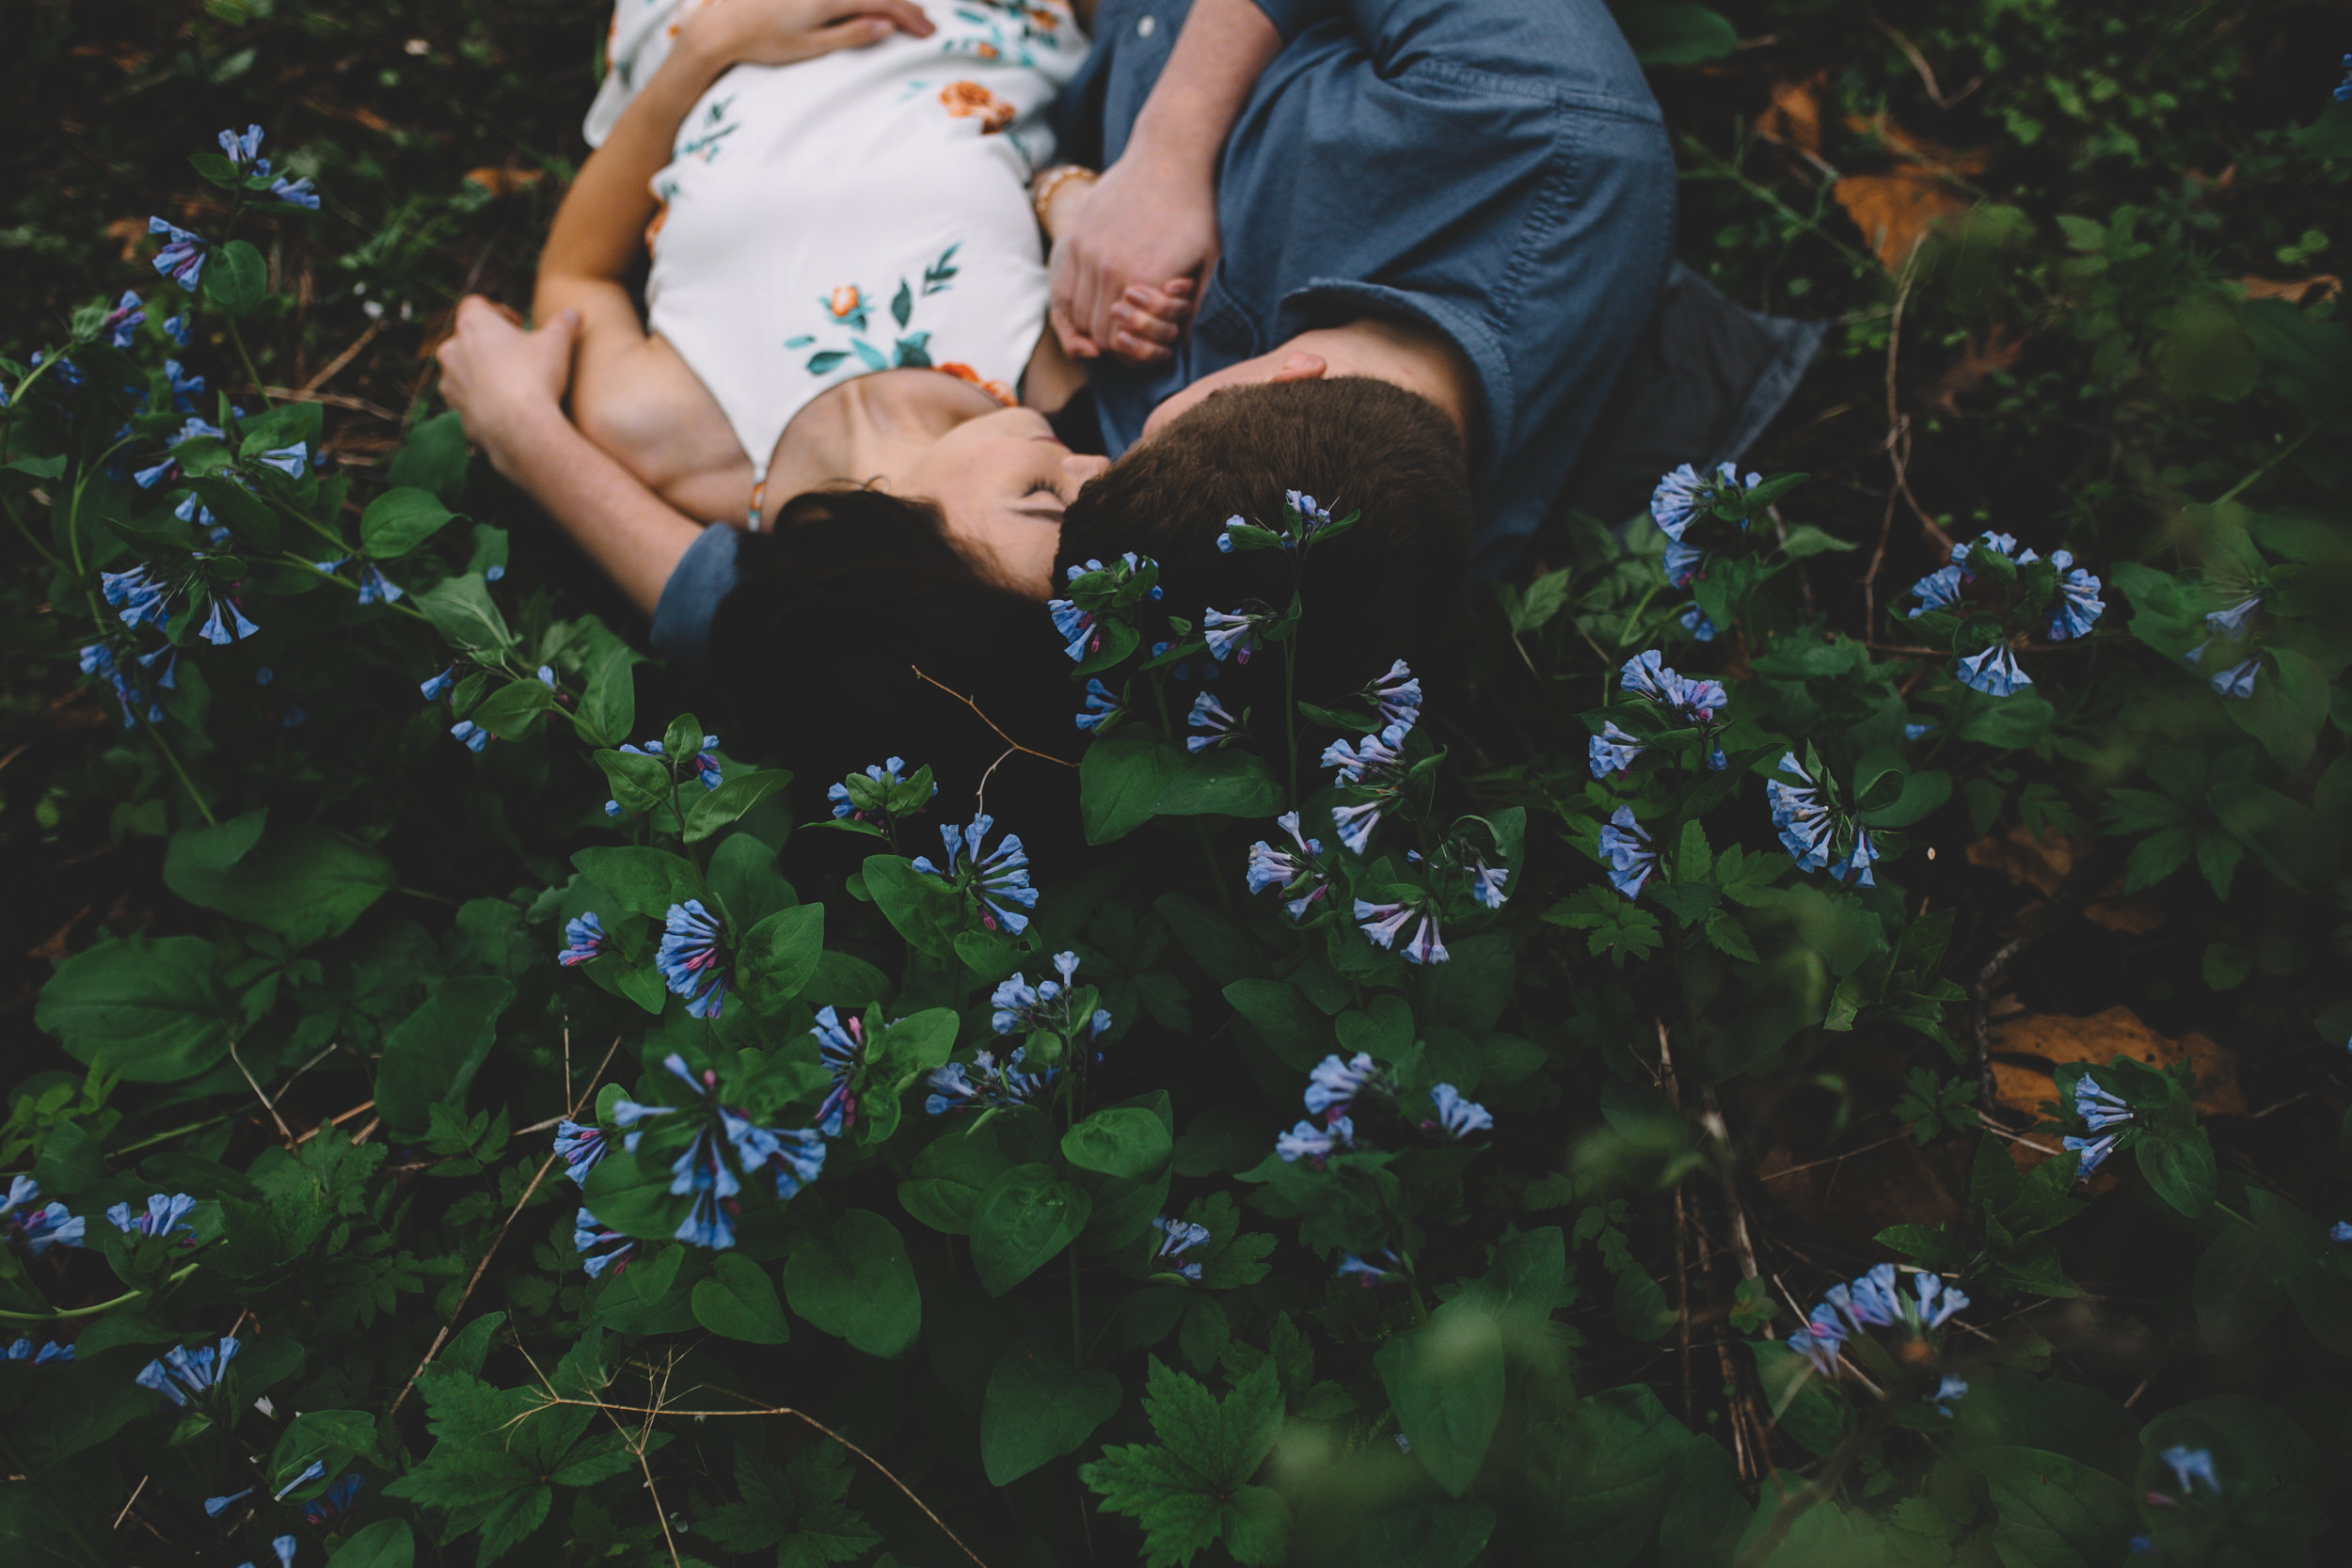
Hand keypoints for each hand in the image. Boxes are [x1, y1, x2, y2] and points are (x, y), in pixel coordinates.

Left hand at [434, 296, 580, 477]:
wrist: (521, 429)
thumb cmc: (535, 377)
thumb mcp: (557, 344)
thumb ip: (563, 324)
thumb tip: (573, 313)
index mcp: (473, 324)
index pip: (474, 304)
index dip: (497, 310)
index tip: (518, 325)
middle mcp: (452, 350)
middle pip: (466, 338)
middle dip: (489, 344)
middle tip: (517, 355)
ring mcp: (449, 383)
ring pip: (463, 370)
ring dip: (482, 373)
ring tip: (512, 384)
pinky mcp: (456, 412)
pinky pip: (468, 401)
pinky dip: (483, 401)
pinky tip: (507, 409)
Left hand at [680, 0, 934, 68]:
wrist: (723, 26)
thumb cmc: (764, 41)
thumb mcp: (811, 46)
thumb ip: (851, 34)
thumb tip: (887, 26)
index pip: (882, 4)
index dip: (908, 17)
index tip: (928, 32)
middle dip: (905, 7)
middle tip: (926, 25)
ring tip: (906, 13)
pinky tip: (872, 6)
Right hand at [1048, 153, 1216, 365]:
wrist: (1169, 158)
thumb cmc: (1195, 212)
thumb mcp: (1209, 262)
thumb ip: (1194, 308)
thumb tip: (1179, 346)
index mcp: (1145, 279)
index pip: (1122, 342)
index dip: (1131, 355)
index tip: (1143, 349)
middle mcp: (1110, 268)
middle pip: (1096, 333)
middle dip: (1112, 345)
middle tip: (1128, 343)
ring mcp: (1087, 251)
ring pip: (1077, 313)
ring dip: (1091, 328)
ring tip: (1112, 325)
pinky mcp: (1074, 237)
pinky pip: (1063, 288)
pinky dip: (1074, 307)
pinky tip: (1092, 307)